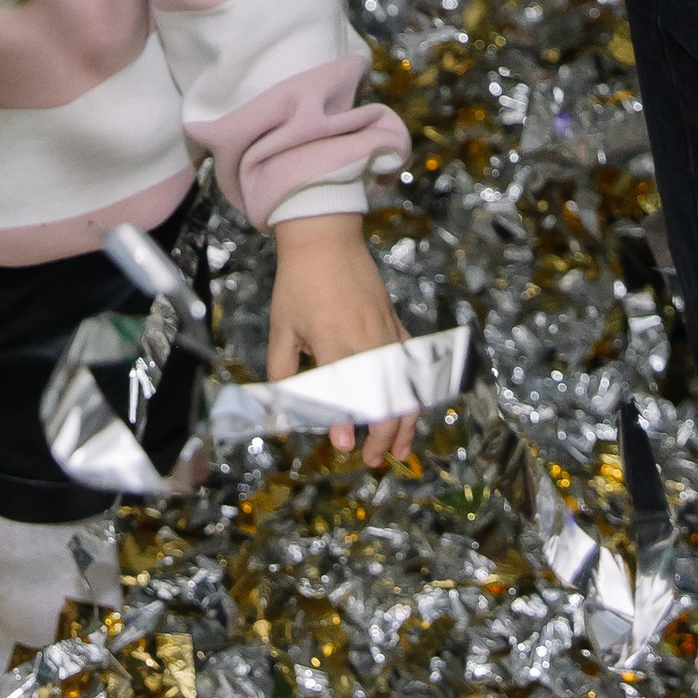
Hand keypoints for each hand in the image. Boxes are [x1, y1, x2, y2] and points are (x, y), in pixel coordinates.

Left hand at [267, 213, 415, 467]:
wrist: (324, 238)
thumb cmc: (298, 283)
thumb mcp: (282, 328)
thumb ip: (283, 372)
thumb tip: (285, 410)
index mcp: (334, 340)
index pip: (345, 390)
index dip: (345, 421)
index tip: (344, 446)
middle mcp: (366, 339)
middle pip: (385, 397)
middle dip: (382, 434)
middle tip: (371, 460)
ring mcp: (386, 332)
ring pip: (407, 386)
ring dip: (405, 422)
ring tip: (397, 450)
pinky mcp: (396, 324)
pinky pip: (412, 366)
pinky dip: (415, 393)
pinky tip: (410, 413)